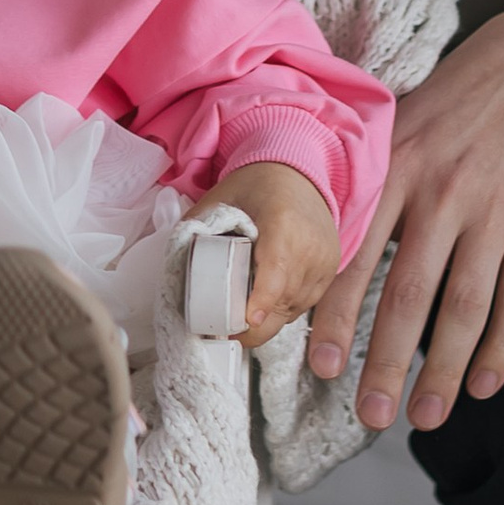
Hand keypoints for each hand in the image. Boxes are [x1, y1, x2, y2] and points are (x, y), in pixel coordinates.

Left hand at [212, 159, 340, 343]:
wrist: (296, 174)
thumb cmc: (255, 186)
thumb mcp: (219, 200)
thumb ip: (196, 229)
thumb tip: (173, 265)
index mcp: (282, 225)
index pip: (276, 273)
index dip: (261, 301)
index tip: (245, 321)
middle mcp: (310, 246)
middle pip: (283, 300)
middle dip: (253, 323)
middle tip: (223, 329)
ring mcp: (324, 261)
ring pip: (293, 309)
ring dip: (266, 319)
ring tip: (238, 318)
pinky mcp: (330, 271)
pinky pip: (304, 304)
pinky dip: (282, 309)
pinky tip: (261, 306)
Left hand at [309, 0, 503, 433]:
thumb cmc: (451, 108)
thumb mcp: (396, 129)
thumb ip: (362, 186)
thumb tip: (303, 247)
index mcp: (395, 171)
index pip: (355, 255)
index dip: (335, 315)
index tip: (319, 366)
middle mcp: (443, 195)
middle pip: (409, 295)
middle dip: (386, 363)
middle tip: (369, 416)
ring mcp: (496, 213)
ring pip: (465, 308)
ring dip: (443, 371)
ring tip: (422, 418)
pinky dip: (502, 349)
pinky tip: (483, 386)